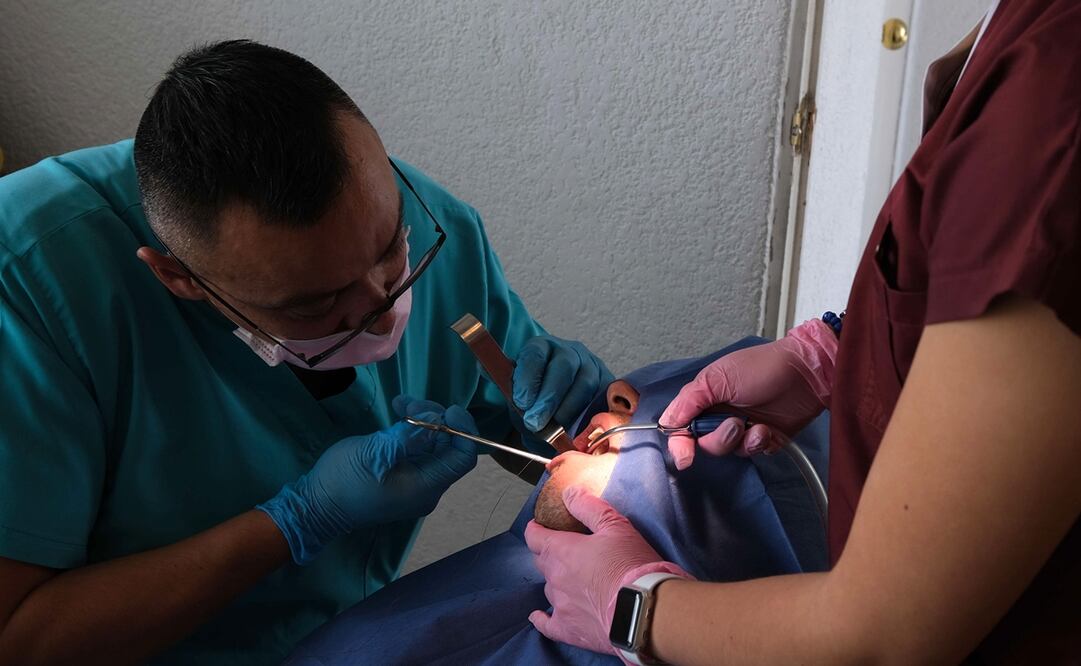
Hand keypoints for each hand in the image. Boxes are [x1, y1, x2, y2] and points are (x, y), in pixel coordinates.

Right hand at [258, 396, 477, 563]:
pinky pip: (417, 447)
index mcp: (427, 487)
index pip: (462, 458)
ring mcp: (415, 480)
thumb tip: (437, 418)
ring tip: (401, 402)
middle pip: (449, 447)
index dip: (463, 430)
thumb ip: (409, 435)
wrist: (315, 505)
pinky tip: (399, 409)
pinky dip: (411, 427)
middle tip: (411, 403)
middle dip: (436, 419)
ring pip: (433, 443)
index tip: (448, 408)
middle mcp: (427, 486)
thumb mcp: (376, 453)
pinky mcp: (402, 472)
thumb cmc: (345, 481)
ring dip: (422, 418)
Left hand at [513, 335, 612, 434]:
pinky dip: (588, 414)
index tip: (522, 402)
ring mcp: (591, 364)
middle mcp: (569, 351)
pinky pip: (602, 396)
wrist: (558, 405)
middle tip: (536, 421)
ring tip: (554, 429)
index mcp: (542, 347)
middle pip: (564, 366)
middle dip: (549, 397)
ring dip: (568, 409)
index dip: (528, 379)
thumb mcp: (522, 396)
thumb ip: (521, 400)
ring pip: (585, 382)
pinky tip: (575, 427)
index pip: (535, 354)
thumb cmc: (536, 399)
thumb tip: (526, 412)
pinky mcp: (607, 381)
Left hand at [524, 486, 690, 654]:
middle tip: (562, 549)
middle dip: (547, 552)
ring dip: (556, 581)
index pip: (534, 536)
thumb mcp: (615, 526)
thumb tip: (569, 492)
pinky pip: (547, 625)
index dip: (536, 528)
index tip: (539, 526)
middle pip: (541, 561)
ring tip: (571, 579)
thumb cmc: (631, 565)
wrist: (645, 609)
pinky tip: (539, 617)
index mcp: (561, 551)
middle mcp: (554, 577)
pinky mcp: (569, 629)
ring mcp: (560, 605)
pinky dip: (542, 619)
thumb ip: (588, 507)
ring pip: (548, 589)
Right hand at [660, 319, 836, 469]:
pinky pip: (751, 454)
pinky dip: (758, 444)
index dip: (680, 443)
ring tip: (755, 425)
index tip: (685, 456)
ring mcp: (742, 428)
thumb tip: (666, 423)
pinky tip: (767, 430)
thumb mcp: (718, 378)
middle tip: (734, 423)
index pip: (681, 427)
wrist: (807, 373)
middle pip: (703, 443)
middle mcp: (719, 415)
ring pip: (727, 451)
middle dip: (717, 438)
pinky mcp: (763, 439)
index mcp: (705, 399)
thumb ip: (689, 401)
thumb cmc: (762, 367)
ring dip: (740, 441)